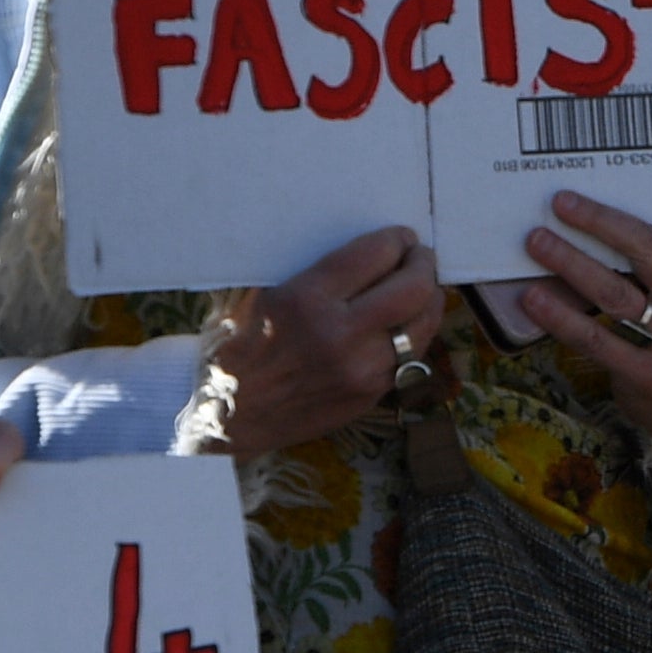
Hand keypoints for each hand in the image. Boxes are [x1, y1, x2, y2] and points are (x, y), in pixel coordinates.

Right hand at [210, 227, 445, 458]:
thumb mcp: (255, 294)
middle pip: (413, 289)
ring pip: (423, 325)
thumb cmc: (234, 346)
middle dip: (423, 264)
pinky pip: (412, 357)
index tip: (401, 237)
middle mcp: (339, 336)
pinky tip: (408, 322)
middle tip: (418, 257)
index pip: (376, 255)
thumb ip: (306, 269)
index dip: (397, 240)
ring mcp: (359, 371)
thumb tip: (355, 243)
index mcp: (306, 301)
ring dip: (429, 299)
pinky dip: (417, 333)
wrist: (222, 416)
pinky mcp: (368, 396)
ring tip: (422, 287)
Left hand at [501, 191, 651, 484]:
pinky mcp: (647, 375)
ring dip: (572, 263)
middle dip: (601, 223)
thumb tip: (607, 226)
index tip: (594, 188)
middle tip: (562, 204)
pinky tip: (534, 298)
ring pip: (615, 293)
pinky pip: (596, 339)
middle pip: (648, 252)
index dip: (626, 211)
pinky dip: (561, 317)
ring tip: (537, 242)